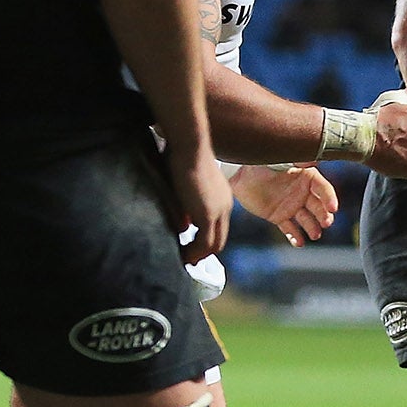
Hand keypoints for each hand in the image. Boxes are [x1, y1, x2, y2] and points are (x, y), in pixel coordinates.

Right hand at [168, 143, 230, 263]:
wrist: (189, 146)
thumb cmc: (180, 156)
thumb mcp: (184, 185)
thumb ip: (185, 207)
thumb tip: (183, 228)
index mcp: (221, 197)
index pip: (218, 226)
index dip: (205, 239)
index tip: (190, 248)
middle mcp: (225, 205)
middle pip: (219, 238)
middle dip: (204, 252)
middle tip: (187, 260)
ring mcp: (220, 211)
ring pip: (214, 244)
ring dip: (198, 255)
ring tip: (183, 261)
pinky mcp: (208, 214)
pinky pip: (205, 243)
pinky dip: (195, 253)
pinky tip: (183, 257)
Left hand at [233, 164, 337, 246]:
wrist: (237, 173)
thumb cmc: (260, 161)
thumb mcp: (279, 158)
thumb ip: (297, 159)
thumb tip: (312, 161)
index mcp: (306, 177)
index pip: (323, 189)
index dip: (330, 198)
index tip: (333, 208)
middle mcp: (302, 193)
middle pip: (318, 206)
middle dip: (324, 216)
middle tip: (326, 223)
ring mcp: (291, 206)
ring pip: (307, 220)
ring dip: (313, 228)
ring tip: (314, 235)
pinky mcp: (279, 216)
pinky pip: (290, 228)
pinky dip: (295, 236)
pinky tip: (298, 243)